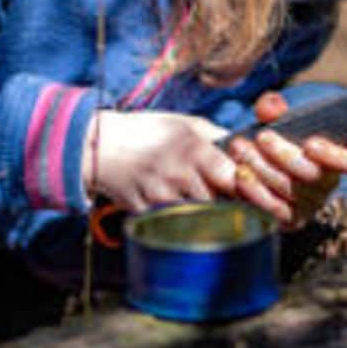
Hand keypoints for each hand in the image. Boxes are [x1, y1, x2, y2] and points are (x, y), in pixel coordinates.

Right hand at [83, 109, 236, 213]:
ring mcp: (160, 197)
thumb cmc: (147, 131)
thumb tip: (246, 149)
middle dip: (223, 203)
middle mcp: (179, 174)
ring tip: (193, 200)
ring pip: (196, 217)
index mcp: (194, 149)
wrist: (100, 144)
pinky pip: (170, 224)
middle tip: (220, 198)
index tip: (243, 188)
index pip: (234, 180)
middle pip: (218, 204)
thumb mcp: (186, 123)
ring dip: (200, 213)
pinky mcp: (144, 213)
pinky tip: (170, 205)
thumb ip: (218, 136)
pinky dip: (174, 219)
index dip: (242, 187)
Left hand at [223, 91, 346, 227]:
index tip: (310, 143)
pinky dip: (255, 189)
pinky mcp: (289, 219)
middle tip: (261, 136)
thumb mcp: (274, 119)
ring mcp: (309, 204)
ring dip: (262, 167)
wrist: (253, 164)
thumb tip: (271, 107)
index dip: (333, 155)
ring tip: (239, 147)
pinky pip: (273, 209)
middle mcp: (326, 184)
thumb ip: (273, 108)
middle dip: (284, 154)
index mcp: (334, 156)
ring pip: (289, 189)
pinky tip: (241, 173)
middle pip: (312, 174)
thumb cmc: (274, 138)